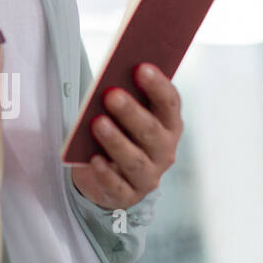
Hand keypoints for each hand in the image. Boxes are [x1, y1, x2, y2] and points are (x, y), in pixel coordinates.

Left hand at [71, 63, 182, 210]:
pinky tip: (93, 159)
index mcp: (168, 125)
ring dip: (116, 140)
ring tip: (96, 122)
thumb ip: (123, 95)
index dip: (157, 85)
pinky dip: (106, 173)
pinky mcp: (126, 195)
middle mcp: (164, 151)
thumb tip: (111, 74)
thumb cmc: (118, 133)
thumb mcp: (123, 114)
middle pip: (151, 131)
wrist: (107, 176)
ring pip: (134, 159)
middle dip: (131, 112)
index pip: (169, 104)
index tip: (140, 66)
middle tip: (110, 93)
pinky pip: (117, 186)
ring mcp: (147, 176)